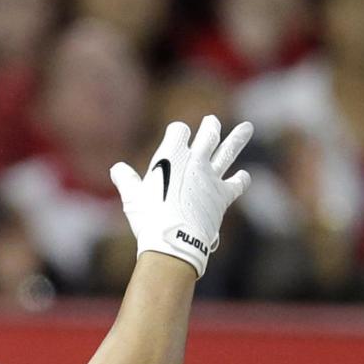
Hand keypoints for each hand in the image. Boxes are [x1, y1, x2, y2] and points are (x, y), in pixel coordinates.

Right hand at [110, 115, 251, 277]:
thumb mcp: (132, 198)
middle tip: (211, 121)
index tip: (176, 133)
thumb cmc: (149, 219)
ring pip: (228, 152)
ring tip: (247, 127)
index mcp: (171, 155)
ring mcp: (211, 177)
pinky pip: (237, 184)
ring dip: (237, 138)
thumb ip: (126, 180)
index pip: (179, 130)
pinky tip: (244, 175)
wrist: (174, 241)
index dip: (177, 131)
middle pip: (208, 135)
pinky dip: (241, 179)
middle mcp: (195, 161)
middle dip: (210, 127)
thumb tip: (117, 169)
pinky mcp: (222, 195)